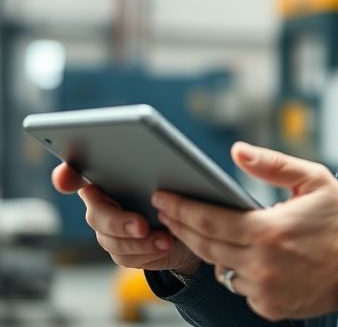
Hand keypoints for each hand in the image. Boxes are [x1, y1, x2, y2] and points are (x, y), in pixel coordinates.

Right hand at [51, 162, 200, 275]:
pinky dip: (147, 253)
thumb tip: (167, 166)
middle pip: (97, 215)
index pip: (78, 174)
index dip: (67, 176)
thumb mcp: (173, 175)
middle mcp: (101, 203)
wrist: (186, 223)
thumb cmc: (175, 191)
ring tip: (166, 240)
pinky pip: (126, 257)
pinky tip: (165, 246)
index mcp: (108, 177)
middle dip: (120, 222)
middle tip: (142, 226)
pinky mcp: (119, 250)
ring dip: (141, 243)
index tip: (65, 179)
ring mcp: (107, 230)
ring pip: (112, 242)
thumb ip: (161, 169)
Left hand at [152, 142, 337, 320]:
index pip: (210, 219)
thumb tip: (237, 150)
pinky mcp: (270, 307)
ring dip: (208, 249)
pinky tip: (241, 254)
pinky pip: (240, 287)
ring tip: (200, 229)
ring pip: (220, 268)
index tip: (163, 196)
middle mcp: (261, 264)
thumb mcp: (314, 179)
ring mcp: (264, 289)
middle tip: (166, 209)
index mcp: (269, 230)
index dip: (181, 207)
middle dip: (181, 225)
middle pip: (205, 245)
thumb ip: (272, 164)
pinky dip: (236, 270)